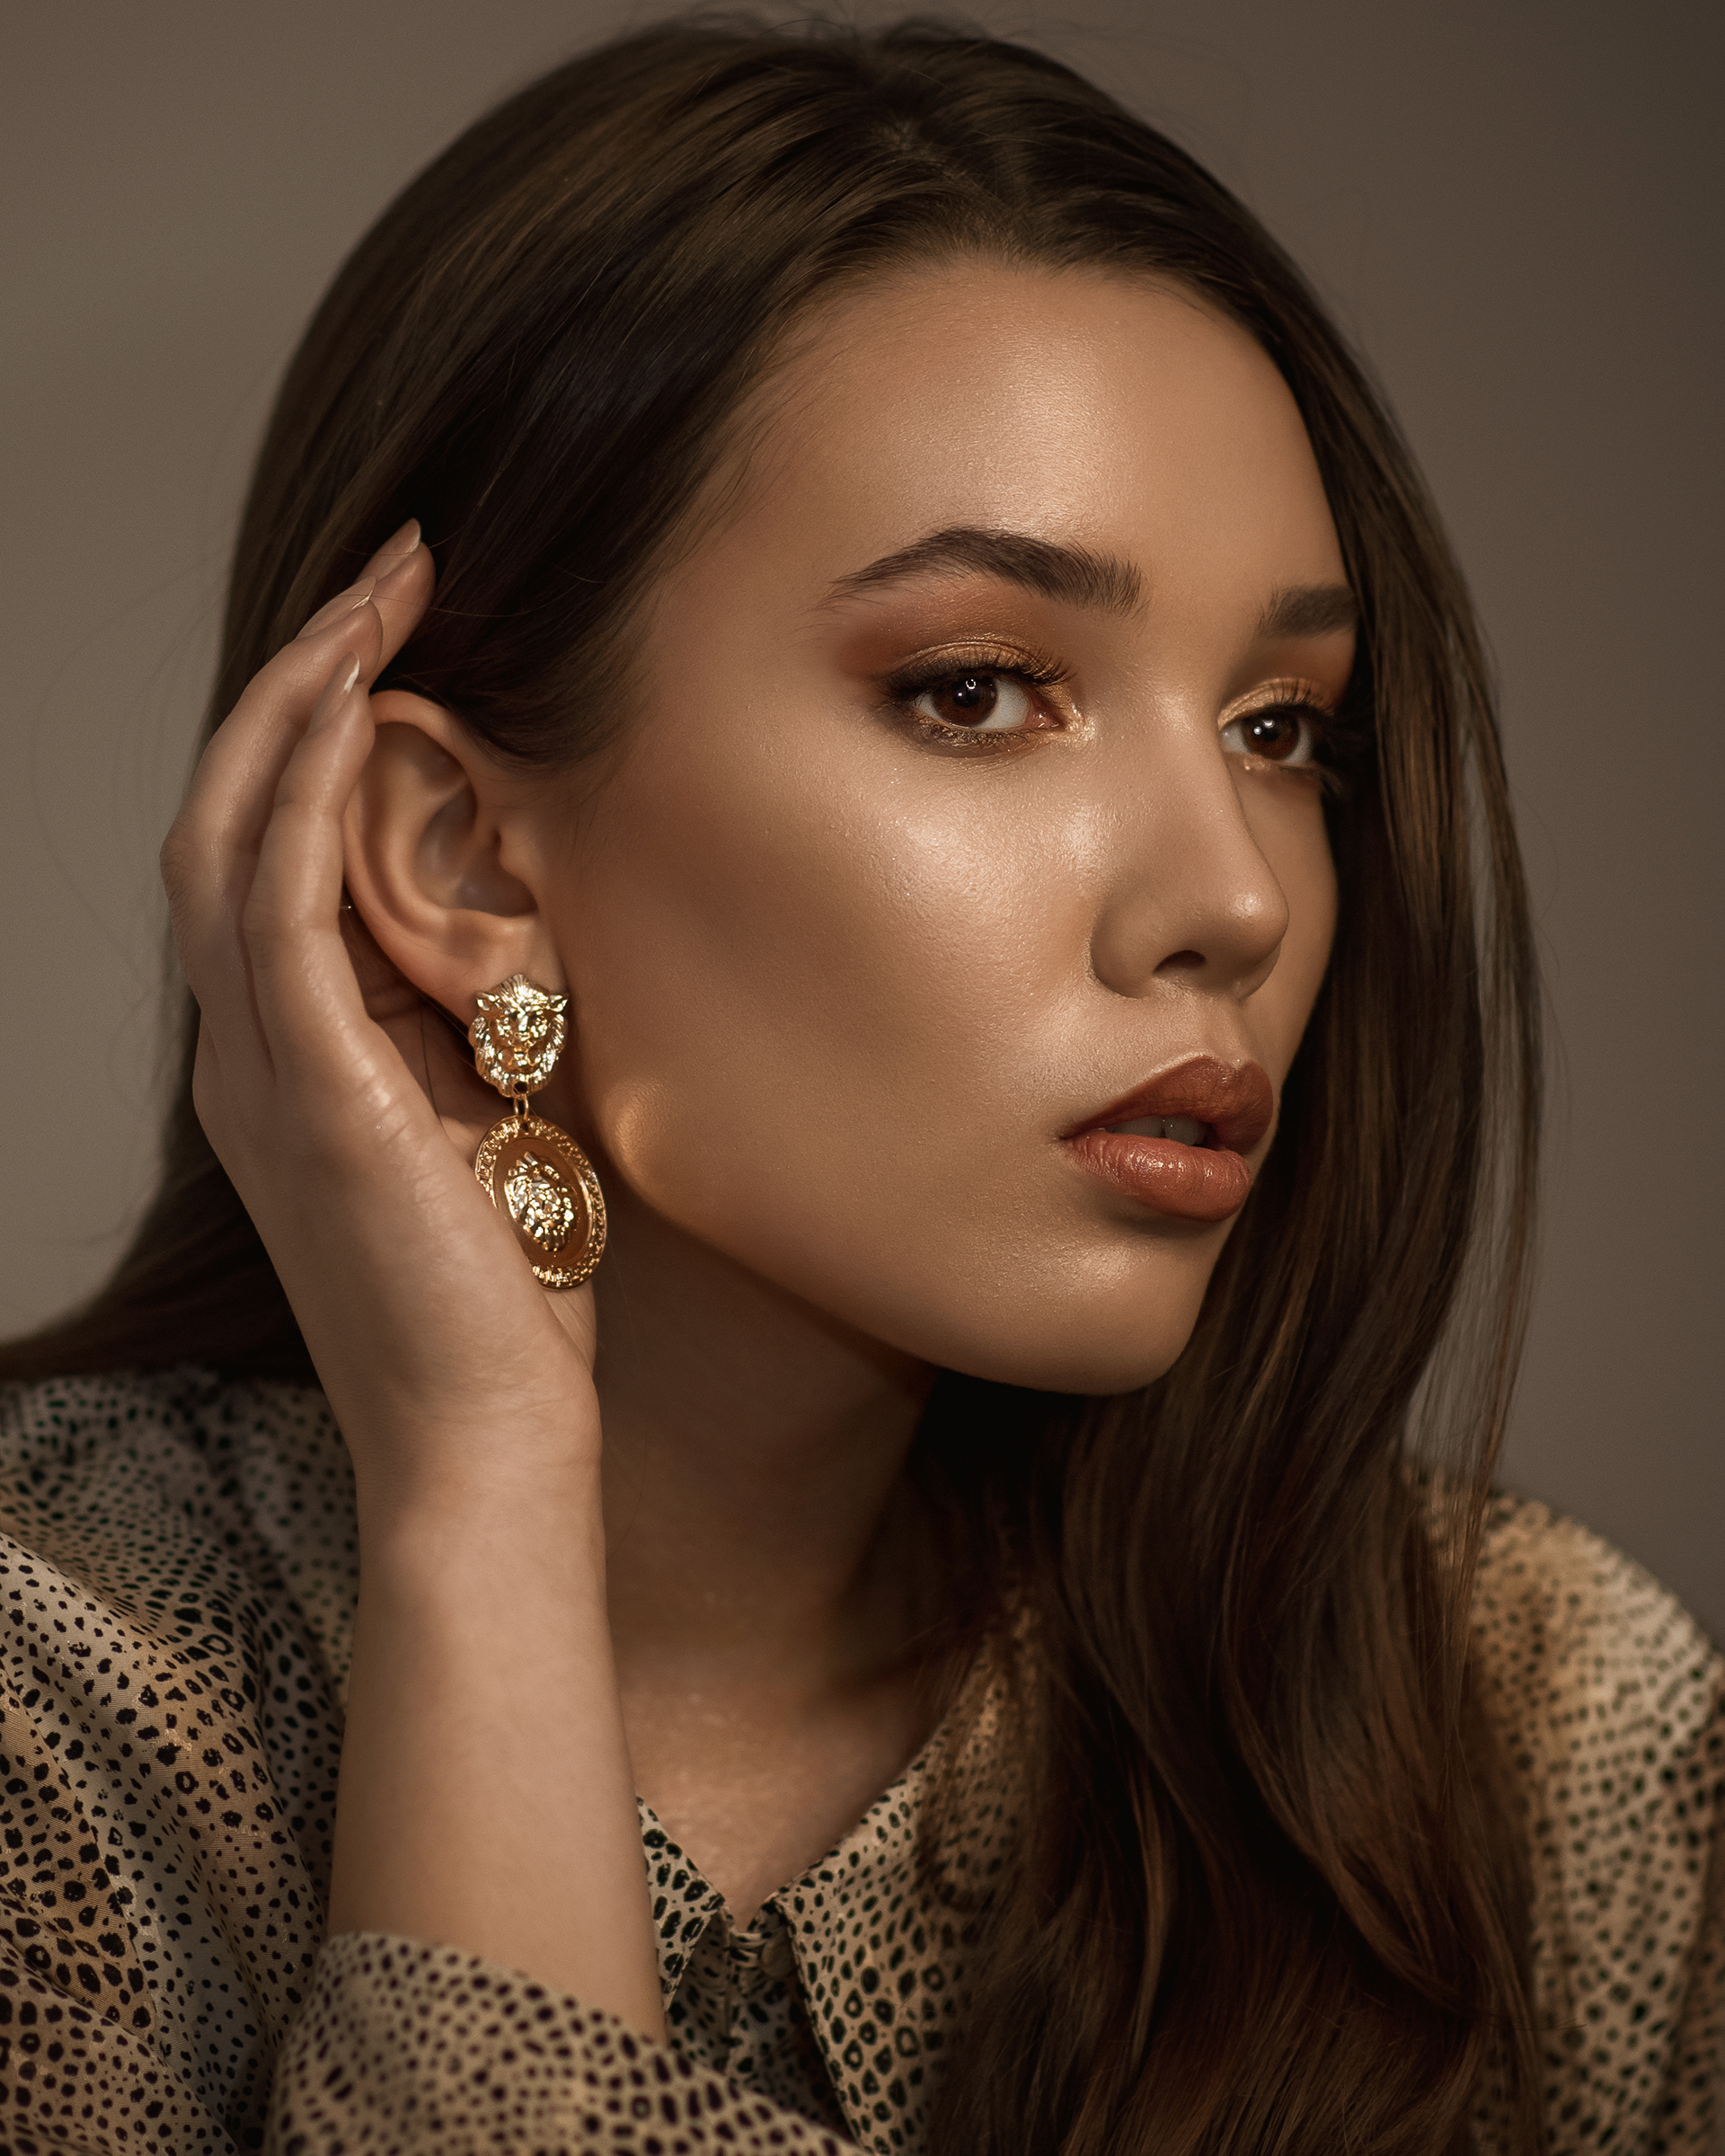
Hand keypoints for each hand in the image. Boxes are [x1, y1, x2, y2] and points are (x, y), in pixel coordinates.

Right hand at [161, 524, 600, 1517]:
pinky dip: (304, 790)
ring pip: (231, 831)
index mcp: (287, 1063)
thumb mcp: (484, 1133)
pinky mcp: (313, 1091)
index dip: (315, 734)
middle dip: (302, 677)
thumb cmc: (504, 1305)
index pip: (267, 856)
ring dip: (300, 697)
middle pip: (226, 814)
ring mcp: (260, 1072)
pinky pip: (278, 902)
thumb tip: (517, 933)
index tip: (406, 638)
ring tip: (380, 592)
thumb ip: (469, 1033)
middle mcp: (246, 1054)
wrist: (484, 1444)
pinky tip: (366, 701)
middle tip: (392, 572)